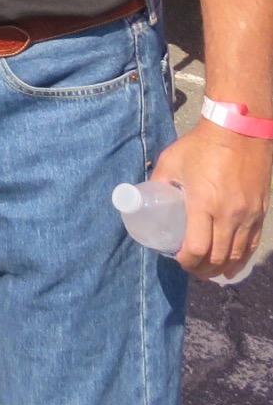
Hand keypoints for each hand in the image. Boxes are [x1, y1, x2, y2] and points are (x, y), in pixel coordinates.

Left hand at [151, 120, 271, 278]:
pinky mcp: (260, 212)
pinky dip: (242, 258)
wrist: (239, 132)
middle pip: (218, 257)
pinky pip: (252, 244)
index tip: (178, 260)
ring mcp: (248, 215)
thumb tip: (145, 195)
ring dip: (223, 268)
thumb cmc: (200, 146)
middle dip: (202, 269)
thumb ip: (158, 181)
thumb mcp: (171, 161)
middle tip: (191, 270)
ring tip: (209, 271)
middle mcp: (228, 214)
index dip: (186, 261)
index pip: (196, 247)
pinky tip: (233, 263)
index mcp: (203, 203)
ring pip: (237, 255)